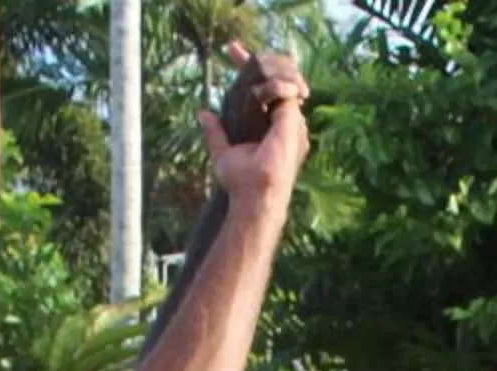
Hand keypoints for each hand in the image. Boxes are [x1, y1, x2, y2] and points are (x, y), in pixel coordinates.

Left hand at [203, 43, 307, 204]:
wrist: (256, 196)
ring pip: (283, 81)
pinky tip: (253, 69)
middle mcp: (285, 124)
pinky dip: (270, 79)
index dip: (253, 76)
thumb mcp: (223, 153)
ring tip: (241, 56)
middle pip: (278, 82)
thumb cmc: (241, 183)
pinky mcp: (292, 122)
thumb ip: (216, 133)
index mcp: (273, 129)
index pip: (268, 95)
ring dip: (265, 66)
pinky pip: (284, 90)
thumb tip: (203, 112)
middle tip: (232, 48)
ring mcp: (292, 123)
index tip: (234, 55)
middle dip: (258, 63)